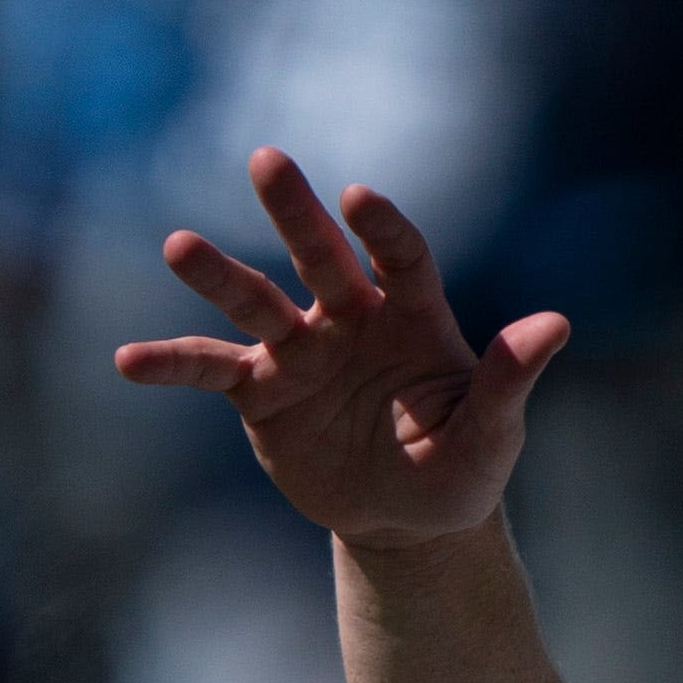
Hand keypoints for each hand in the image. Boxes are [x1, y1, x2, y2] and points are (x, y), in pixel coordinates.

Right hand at [113, 151, 568, 548]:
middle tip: (267, 160)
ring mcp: (299, 349)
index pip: (399, 256)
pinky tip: (127, 359)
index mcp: (410, 315)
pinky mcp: (260, 390)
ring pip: (256, 300)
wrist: (404, 521)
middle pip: (320, 253)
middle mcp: (349, 315)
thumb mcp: (491, 438)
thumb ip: (509, 381)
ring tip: (177, 245)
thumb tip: (555, 325)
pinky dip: (173, 364)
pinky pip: (211, 369)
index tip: (360, 199)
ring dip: (219, 274)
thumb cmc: (456, 472)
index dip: (382, 228)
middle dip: (294, 212)